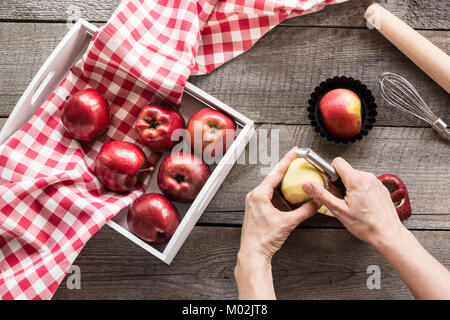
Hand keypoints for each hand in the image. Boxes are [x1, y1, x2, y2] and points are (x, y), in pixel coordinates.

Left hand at [238, 148, 319, 263]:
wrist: (253, 253)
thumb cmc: (263, 240)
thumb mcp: (288, 222)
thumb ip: (305, 211)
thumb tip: (317, 202)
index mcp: (259, 195)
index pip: (275, 173)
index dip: (287, 161)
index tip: (294, 152)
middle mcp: (254, 196)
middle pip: (273, 177)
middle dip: (286, 169)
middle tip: (297, 161)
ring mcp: (254, 202)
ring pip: (272, 187)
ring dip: (284, 182)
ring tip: (296, 175)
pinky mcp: (257, 208)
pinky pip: (270, 195)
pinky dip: (280, 193)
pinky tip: (289, 193)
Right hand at [301, 157, 404, 247]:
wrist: (387, 233)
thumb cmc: (366, 225)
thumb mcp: (338, 210)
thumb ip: (321, 194)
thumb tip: (307, 185)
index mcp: (356, 180)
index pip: (337, 162)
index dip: (330, 172)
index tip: (330, 183)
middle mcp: (367, 177)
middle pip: (346, 171)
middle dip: (340, 183)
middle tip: (342, 200)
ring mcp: (376, 182)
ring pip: (355, 178)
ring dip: (351, 188)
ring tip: (353, 204)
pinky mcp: (381, 188)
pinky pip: (365, 183)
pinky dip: (361, 191)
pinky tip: (362, 205)